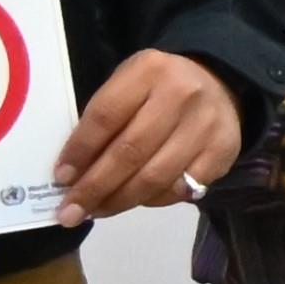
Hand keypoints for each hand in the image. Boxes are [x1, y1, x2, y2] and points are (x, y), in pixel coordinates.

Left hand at [58, 50, 246, 218]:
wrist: (217, 82)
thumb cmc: (156, 88)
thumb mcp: (127, 85)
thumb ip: (102, 121)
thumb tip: (73, 173)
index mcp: (148, 71)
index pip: (105, 117)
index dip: (80, 151)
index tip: (60, 179)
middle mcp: (181, 94)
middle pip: (130, 152)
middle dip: (95, 187)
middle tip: (71, 212)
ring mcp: (206, 124)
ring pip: (155, 176)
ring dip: (120, 200)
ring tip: (97, 211)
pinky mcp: (224, 150)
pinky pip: (182, 188)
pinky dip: (154, 200)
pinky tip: (136, 200)